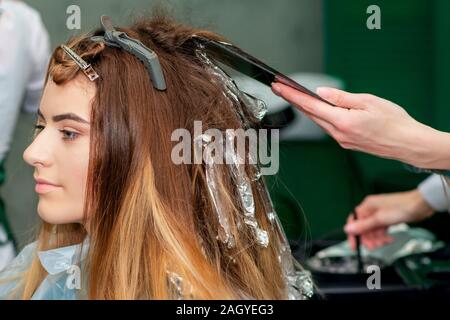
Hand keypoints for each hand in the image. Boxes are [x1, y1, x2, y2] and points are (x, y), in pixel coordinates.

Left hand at [271, 83, 449, 169]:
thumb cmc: (394, 121)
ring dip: (305, 109)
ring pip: (318, 121)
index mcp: (342, 121)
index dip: (292, 95)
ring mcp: (341, 140)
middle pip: (310, 114)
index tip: (279, 87)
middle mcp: (338, 134)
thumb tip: (321, 92)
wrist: (407, 143)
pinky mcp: (346, 143)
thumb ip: (341, 98)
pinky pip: (328, 127)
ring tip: (294, 96)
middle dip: (294, 100)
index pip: (310, 106)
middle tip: (281, 88)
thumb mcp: (368, 102)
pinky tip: (317, 109)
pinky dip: (319, 116)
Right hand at [344, 190, 433, 249]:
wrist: (420, 205)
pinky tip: (389, 239)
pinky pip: (381, 230)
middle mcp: (372, 209)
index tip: (354, 245)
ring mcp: (380, 214)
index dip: (353, 234)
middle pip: (364, 227)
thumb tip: (347, 229)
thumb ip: (363, 225)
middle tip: (373, 247)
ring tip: (384, 243)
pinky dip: (383, 236)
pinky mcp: (388, 218)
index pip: (354, 221)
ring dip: (377, 239)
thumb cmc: (402, 207)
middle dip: (368, 238)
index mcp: (367, 206)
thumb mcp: (379, 219)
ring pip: (373, 230)